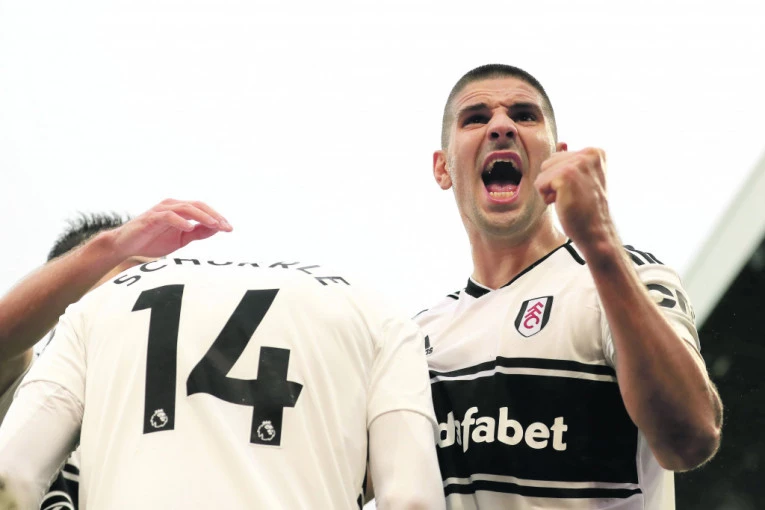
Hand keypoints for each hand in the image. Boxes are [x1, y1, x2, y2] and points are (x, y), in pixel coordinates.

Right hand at [107, 199, 232, 258]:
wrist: (126, 246)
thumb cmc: (153, 241)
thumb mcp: (181, 239)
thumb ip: (198, 233)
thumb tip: (217, 229)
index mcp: (181, 210)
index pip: (204, 209)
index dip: (218, 218)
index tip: (230, 229)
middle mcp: (172, 205)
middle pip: (198, 205)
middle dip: (214, 216)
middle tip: (226, 227)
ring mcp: (161, 210)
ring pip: (186, 208)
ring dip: (202, 216)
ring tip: (214, 225)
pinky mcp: (151, 218)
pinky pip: (168, 216)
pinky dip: (180, 221)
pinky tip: (190, 228)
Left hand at [534, 147, 613, 247]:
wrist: (595, 231)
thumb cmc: (586, 208)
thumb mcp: (581, 178)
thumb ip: (570, 160)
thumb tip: (561, 142)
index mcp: (595, 152)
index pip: (558, 157)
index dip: (561, 177)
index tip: (579, 189)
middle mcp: (589, 153)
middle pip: (548, 162)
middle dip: (553, 182)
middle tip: (573, 196)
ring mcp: (578, 163)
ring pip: (542, 172)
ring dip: (549, 190)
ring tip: (569, 199)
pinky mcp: (566, 175)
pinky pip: (539, 183)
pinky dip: (546, 197)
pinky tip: (563, 203)